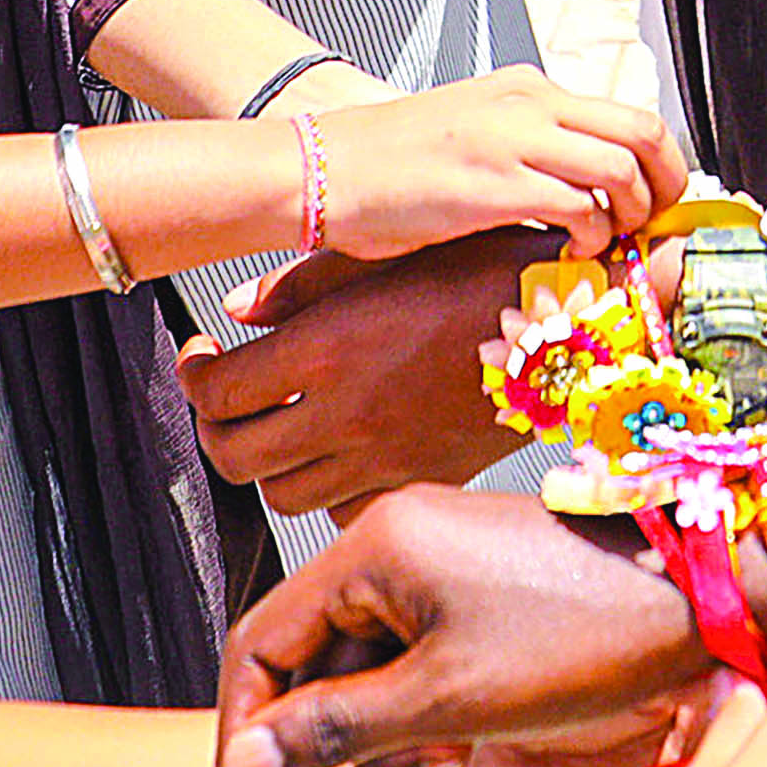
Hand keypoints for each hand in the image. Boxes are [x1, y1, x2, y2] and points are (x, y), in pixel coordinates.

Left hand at [183, 229, 549, 508]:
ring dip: (265, 464)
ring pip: (281, 495)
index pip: (216, 392)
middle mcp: (348, 415)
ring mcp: (384, 458)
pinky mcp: (420, 481)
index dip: (192, 375)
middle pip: (234, 456)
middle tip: (222, 397)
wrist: (574, 322)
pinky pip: (344, 511)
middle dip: (214, 427)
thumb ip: (298, 287)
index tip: (201, 354)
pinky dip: (327, 492)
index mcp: (328, 351)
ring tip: (276, 426)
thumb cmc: (488, 273)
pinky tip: (337, 454)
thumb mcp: (383, 255)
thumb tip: (239, 311)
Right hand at [219, 485, 707, 766]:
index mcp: (376, 547)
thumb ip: (337, 730)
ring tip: (417, 764)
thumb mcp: (450, 700)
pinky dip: (411, 700)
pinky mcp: (477, 579)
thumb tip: (247, 758)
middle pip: (306, 647)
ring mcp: (439, 554)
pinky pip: (410, 644)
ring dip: (365, 721)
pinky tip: (449, 741)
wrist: (704, 597)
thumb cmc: (593, 635)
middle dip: (310, 729)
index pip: (259, 643)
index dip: (241, 734)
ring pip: (360, 653)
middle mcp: (397, 536)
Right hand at [309, 67, 682, 253]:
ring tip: (608, 243)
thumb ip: (529, 152)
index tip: (655, 203)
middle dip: (666, 187)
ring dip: (630, 215)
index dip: (658, 165)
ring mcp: (512, 140)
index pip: (627, 115)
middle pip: (643, 131)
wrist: (320, 169)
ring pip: (621, 167)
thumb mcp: (474, 136)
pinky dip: (593, 237)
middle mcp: (528, 103)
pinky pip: (579, 207)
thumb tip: (581, 195)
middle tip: (651, 227)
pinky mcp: (494, 184)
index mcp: (526, 90)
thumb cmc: (387, 166)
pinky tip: (571, 252)